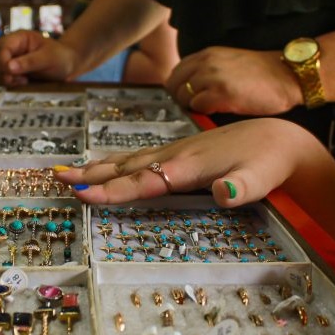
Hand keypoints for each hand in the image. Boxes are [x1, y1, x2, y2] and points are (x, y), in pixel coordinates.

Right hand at [0, 30, 79, 85]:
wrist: (67, 66)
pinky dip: (7, 83)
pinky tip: (21, 84)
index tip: (11, 74)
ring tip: (23, 81)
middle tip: (18, 79)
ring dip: (4, 78)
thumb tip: (9, 67)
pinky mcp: (10, 72)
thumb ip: (29, 62)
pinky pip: (0, 78)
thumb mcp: (48, 58)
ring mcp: (9, 60)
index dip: (2, 62)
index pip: (1, 49)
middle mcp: (10, 48)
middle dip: (1, 71)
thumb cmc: (59, 57)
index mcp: (18, 38)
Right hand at [55, 118, 312, 204]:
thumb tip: (223, 193)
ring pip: (126, 160)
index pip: (141, 181)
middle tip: (56, 179)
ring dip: (95, 168)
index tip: (83, 196)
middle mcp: (173, 155)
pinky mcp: (176, 150)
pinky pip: (136, 157)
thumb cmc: (268, 162)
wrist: (278, 138)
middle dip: (89, 175)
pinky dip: (113, 162)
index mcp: (187, 165)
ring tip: (66, 172)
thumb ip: (242, 187)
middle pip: (123, 167)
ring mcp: (172, 151)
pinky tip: (105, 165)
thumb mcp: (261, 177)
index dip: (111, 191)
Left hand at [166, 46, 302, 114]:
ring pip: (184, 98)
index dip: (178, 88)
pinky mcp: (221, 93)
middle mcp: (206, 62)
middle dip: (181, 99)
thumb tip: (187, 89)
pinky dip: (205, 112)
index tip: (186, 97)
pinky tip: (221, 109)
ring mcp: (212, 77)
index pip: (176, 72)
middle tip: (197, 107)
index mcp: (207, 54)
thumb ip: (206, 70)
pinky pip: (198, 107)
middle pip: (174, 86)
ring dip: (194, 107)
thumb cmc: (262, 75)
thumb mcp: (228, 62)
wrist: (289, 76)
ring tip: (212, 107)